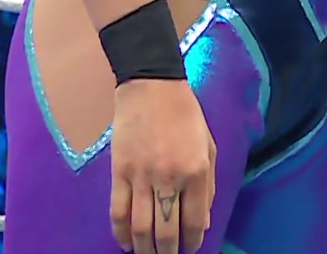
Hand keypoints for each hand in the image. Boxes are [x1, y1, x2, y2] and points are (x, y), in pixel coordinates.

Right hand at [110, 79, 216, 253]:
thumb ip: (208, 188)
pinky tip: (126, 242)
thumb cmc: (186, 116)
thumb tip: (201, 224)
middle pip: (165, 231)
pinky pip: (117, 212)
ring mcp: (141, 177)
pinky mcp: (118, 173)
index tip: (190, 248)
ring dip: (144, 248)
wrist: (152, 88)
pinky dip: (120, 233)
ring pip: (140, 227)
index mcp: (197, 171)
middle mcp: (169, 178)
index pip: (194, 222)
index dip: (192, 243)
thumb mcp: (209, 147)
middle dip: (167, 252)